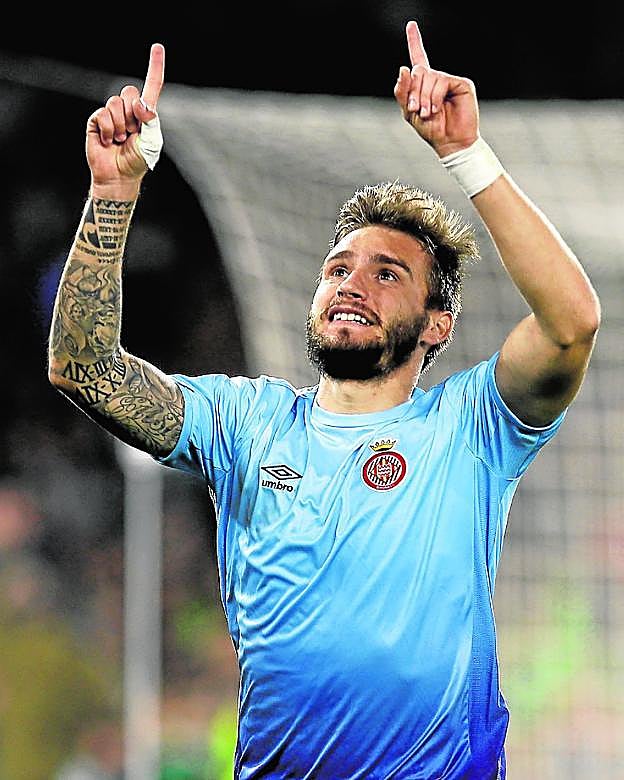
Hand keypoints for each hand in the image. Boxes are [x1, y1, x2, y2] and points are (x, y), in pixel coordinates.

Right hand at [86, 43, 164, 190]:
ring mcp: (111, 114)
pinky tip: (109, 142)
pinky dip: (109, 130)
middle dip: (132, 114)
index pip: (152, 86)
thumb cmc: (138, 161)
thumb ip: (151, 120)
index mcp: (145, 113)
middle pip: (130, 92)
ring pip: (115, 102)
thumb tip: (140, 104)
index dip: (155, 67)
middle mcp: (128, 110)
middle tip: (132, 133)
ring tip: (121, 140)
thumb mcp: (152, 142)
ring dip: (120, 125)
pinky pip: (103, 114)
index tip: (157, 47)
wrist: (118, 176)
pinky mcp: (97, 120)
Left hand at [393, 21, 477, 156]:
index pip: (418, 58)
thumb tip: (403, 68)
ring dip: (424, 97)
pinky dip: (435, 96)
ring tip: (428, 113)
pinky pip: (441, 82)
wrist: (449, 142)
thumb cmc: (431, 129)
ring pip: (430, 77)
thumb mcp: (409, 112)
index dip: (415, 41)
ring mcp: (450, 80)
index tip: (411, 25)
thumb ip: (403, 92)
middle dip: (414, 91)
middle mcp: (437, 78)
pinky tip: (436, 109)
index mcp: (424, 84)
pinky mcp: (461, 83)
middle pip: (418, 71)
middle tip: (416, 109)